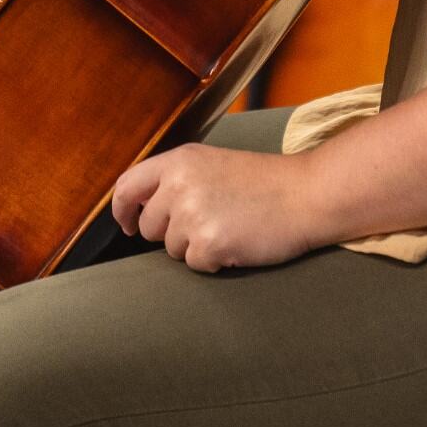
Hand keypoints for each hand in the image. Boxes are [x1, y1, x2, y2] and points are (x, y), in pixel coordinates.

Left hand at [109, 143, 327, 273]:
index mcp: (178, 161)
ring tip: (228, 226)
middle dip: (172, 232)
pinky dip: (214, 261)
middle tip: (209, 221)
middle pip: (149, 226)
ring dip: (196, 246)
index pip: (127, 186)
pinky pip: (195, 265)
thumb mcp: (212, 164)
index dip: (121, 210)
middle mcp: (179, 185)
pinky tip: (236, 242)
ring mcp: (192, 215)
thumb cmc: (264, 182)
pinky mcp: (208, 244)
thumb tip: (140, 209)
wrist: (305, 194)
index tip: (127, 225)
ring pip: (172, 249)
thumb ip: (175, 179)